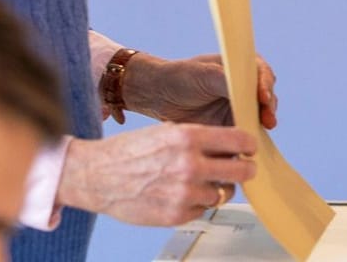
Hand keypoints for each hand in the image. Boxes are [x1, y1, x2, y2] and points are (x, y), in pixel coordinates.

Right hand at [59, 123, 256, 225]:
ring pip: (223, 192)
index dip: (248, 144)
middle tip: (244, 167)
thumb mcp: (167, 132)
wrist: (97, 176)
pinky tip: (181, 193)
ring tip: (200, 181)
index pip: (239, 140)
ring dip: (217, 188)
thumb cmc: (129, 152)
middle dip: (246, 168)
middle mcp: (189, 165)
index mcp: (188, 137)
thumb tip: (231, 144)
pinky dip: (198, 203)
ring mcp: (184, 193)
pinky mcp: (177, 215)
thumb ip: (199, 139)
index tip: (250, 147)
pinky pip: (204, 209)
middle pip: (242, 170)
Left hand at [127, 53, 278, 129]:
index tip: (263, 98)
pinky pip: (243, 135)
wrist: (159, 96)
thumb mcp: (203, 74)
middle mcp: (245, 88)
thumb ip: (225, 80)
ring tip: (258, 139)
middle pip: (266, 99)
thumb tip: (245, 90)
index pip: (263, 75)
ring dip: (259, 129)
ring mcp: (239, 108)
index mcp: (242, 68)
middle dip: (268, 110)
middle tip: (268, 122)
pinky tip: (245, 150)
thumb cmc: (180, 76)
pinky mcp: (229, 127)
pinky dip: (245, 142)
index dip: (266, 87)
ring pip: (258, 119)